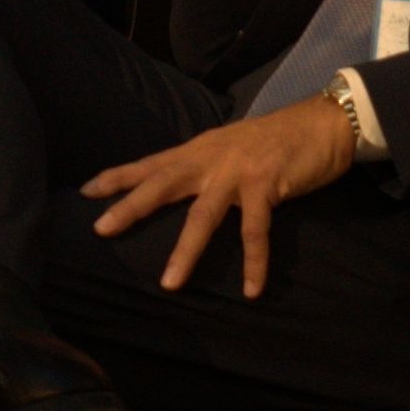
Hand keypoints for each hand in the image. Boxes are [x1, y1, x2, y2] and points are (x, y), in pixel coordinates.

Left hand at [80, 94, 361, 297]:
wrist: (323, 122)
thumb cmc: (276, 139)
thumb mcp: (230, 146)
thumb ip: (204, 164)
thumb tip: (178, 183)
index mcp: (199, 149)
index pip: (150, 163)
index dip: (118, 176)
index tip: (86, 191)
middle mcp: (211, 158)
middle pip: (162, 183)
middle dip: (130, 206)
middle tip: (100, 229)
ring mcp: (238, 171)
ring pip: (203, 214)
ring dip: (185, 250)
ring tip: (169, 284)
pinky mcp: (268, 185)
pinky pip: (255, 230)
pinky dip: (254, 262)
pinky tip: (251, 288)